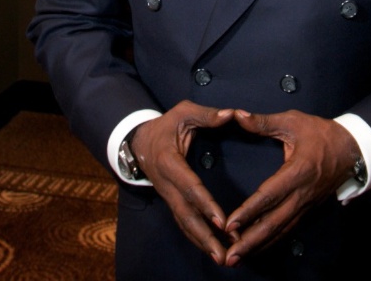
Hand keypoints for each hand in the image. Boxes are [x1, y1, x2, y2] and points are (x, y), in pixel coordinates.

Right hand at [129, 101, 234, 265]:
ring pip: (184, 224)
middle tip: (223, 252)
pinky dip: (197, 238)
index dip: (205, 204)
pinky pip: (184, 223)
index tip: (221, 221)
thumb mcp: (183, 112)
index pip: (189, 186)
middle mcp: (166, 184)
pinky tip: (212, 250)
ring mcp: (168, 196)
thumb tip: (231, 114)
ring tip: (221, 257)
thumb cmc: (165, 126)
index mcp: (169, 162)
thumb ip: (207, 115)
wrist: (139, 141)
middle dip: (204, 235)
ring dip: (202, 242)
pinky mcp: (172, 202)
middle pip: (185, 215)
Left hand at [223, 109, 359, 266]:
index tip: (230, 224)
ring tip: (238, 258)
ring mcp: (306, 204)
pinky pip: (288, 229)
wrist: (352, 148)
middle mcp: (302, 193)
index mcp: (298, 171)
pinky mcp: (308, 209)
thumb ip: (263, 122)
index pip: (270, 195)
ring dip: (259, 245)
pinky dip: (272, 241)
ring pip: (281, 230)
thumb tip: (236, 115)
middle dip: (251, 241)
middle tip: (230, 255)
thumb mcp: (293, 122)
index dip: (249, 211)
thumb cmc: (321, 133)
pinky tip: (257, 249)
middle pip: (274, 222)